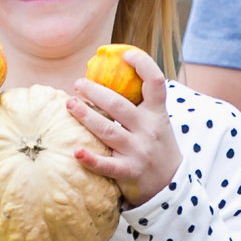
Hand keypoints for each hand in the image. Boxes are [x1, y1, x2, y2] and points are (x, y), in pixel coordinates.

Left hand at [66, 51, 180, 206]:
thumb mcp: (156, 122)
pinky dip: (91, 159)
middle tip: (78, 84)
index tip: (125, 55)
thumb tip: (109, 77)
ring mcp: (139, 151)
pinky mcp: (129, 172)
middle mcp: (149, 130)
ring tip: (70, 104)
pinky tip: (76, 152)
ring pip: (108, 130)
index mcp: (157, 114)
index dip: (143, 64)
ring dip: (86, 116)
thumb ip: (139, 105)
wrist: (171, 186)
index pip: (156, 82)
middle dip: (95, 91)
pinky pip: (107, 165)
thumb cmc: (156, 146)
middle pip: (119, 105)